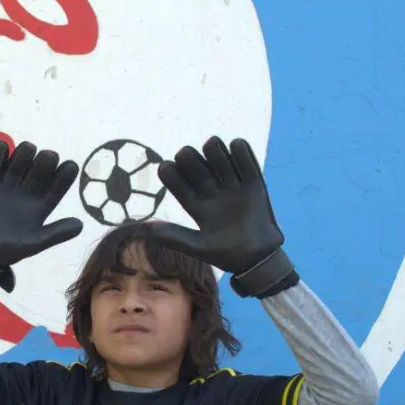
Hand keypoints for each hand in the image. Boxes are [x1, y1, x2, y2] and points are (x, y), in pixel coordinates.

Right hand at [0, 140, 83, 291]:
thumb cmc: (11, 250)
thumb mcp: (35, 243)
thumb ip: (56, 234)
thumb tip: (80, 224)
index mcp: (43, 203)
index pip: (59, 183)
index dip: (66, 174)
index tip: (70, 167)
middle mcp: (28, 190)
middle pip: (41, 166)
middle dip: (46, 159)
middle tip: (47, 157)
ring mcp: (8, 185)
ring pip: (20, 160)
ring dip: (25, 152)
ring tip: (27, 151)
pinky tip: (2, 147)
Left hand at [151, 136, 294, 297]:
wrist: (259, 258)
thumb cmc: (226, 255)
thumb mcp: (198, 247)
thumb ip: (173, 236)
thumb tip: (145, 229)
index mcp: (195, 204)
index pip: (176, 182)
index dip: (169, 172)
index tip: (166, 167)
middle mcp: (210, 191)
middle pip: (194, 165)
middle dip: (188, 157)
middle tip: (186, 155)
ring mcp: (231, 185)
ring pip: (217, 156)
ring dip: (212, 147)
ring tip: (212, 146)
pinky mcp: (253, 182)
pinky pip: (245, 158)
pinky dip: (239, 149)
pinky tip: (235, 146)